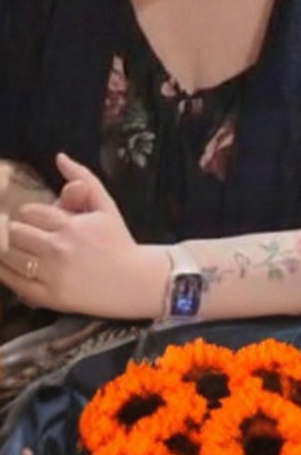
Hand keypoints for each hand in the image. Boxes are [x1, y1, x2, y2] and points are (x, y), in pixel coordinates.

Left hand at [0, 153, 167, 318]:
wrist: (133, 281)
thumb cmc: (118, 241)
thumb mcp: (106, 205)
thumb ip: (83, 178)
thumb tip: (59, 157)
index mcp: (71, 224)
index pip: (30, 212)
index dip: (31, 214)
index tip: (38, 220)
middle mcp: (59, 249)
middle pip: (16, 233)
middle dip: (20, 230)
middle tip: (30, 235)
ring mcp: (53, 275)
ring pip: (11, 256)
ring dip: (13, 250)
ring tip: (25, 250)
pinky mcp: (50, 297)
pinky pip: (14, 282)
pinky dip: (7, 272)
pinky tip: (14, 267)